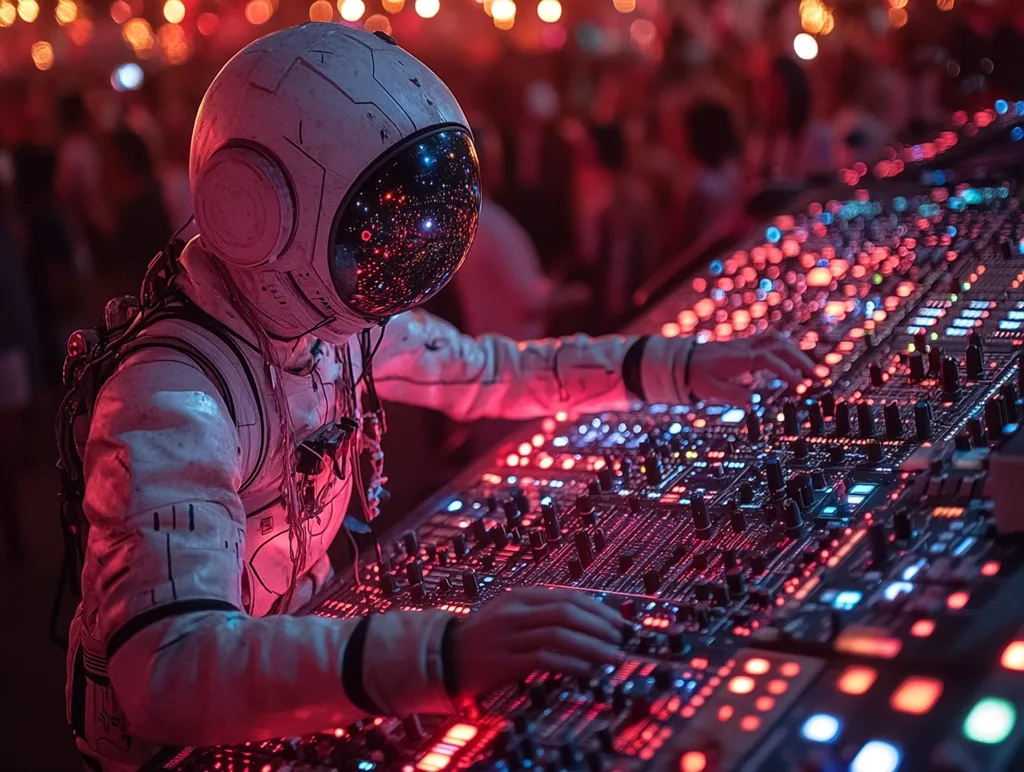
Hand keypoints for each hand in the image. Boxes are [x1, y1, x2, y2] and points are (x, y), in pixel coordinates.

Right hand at [452, 588, 625, 696]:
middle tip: (621, 640)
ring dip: (592, 647)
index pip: (568, 597)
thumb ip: (544, 614)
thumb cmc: (487, 637)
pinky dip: (570, 664)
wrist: (444, 656)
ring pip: (558, 635)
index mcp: (520, 596)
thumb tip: (590, 620)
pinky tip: (587, 671)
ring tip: (613, 657)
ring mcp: (507, 636)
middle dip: (600, 626)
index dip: (599, 609)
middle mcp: (514, 612)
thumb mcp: (513, 615)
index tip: (621, 622)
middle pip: (566, 612)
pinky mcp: (502, 662)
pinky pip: (543, 660)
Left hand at [641, 330, 813, 405]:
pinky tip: (796, 363)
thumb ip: (733, 395)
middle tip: (819, 376)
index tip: (801, 387)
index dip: (788, 372)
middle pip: (780, 345)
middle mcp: (745, 348)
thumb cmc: (696, 376)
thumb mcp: (710, 390)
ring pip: (778, 339)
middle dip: (802, 360)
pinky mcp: (747, 346)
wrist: (682, 360)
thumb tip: (755, 401)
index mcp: (739, 359)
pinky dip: (787, 350)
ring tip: (812, 370)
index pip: (770, 360)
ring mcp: (747, 344)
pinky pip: (772, 342)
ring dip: (797, 353)